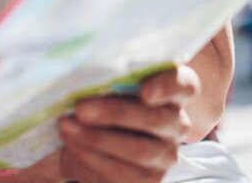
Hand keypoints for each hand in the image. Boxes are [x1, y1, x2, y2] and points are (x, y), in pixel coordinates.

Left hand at [56, 66, 199, 182]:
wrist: (93, 143)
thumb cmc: (104, 103)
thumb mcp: (109, 87)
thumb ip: (107, 80)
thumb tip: (85, 80)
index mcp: (174, 92)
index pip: (184, 85)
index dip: (166, 86)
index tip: (144, 91)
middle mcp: (178, 123)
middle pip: (156, 119)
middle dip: (115, 113)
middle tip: (80, 108)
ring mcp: (166, 155)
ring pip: (139, 150)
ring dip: (96, 139)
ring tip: (67, 127)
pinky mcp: (149, 181)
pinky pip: (123, 173)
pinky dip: (92, 159)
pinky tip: (73, 147)